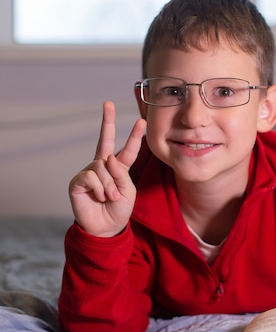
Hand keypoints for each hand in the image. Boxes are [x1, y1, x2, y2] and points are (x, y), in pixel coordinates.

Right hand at [69, 101, 145, 236]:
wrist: (105, 228)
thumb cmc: (118, 210)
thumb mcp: (128, 191)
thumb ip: (121, 174)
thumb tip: (107, 159)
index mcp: (119, 168)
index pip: (127, 149)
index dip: (134, 135)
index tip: (141, 121)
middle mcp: (102, 166)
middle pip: (105, 140)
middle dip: (107, 120)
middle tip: (108, 103)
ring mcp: (89, 171)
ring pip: (103, 166)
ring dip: (110, 185)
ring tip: (109, 198)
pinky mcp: (78, 180)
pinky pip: (92, 176)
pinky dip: (99, 188)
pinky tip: (98, 197)